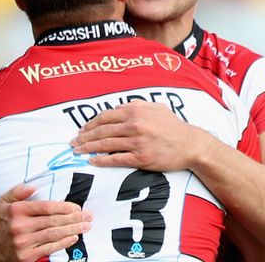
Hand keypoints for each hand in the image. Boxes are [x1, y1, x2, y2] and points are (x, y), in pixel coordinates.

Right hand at [0, 185, 92, 260]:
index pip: (45, 207)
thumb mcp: (4, 202)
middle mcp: (19, 226)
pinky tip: (74, 238)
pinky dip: (63, 243)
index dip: (64, 207)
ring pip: (53, 234)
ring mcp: (23, 242)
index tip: (77, 207)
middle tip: (88, 216)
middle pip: (53, 221)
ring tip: (85, 226)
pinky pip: (49, 248)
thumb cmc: (4, 222)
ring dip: (72, 230)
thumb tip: (33, 187)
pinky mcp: (27, 256)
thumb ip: (17, 192)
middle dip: (74, 218)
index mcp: (17, 211)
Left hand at [70, 100, 210, 170]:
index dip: (90, 124)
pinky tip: (93, 161)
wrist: (191, 145)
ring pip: (106, 144)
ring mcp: (137, 141)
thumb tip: (118, 108)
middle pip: (102, 130)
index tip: (82, 130)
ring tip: (78, 151)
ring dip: (88, 148)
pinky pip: (116, 159)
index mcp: (135, 110)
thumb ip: (136, 105)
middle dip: (84, 137)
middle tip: (73, 142)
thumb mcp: (156, 107)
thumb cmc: (173, 126)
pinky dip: (102, 160)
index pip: (105, 116)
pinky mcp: (141, 158)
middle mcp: (135, 125)